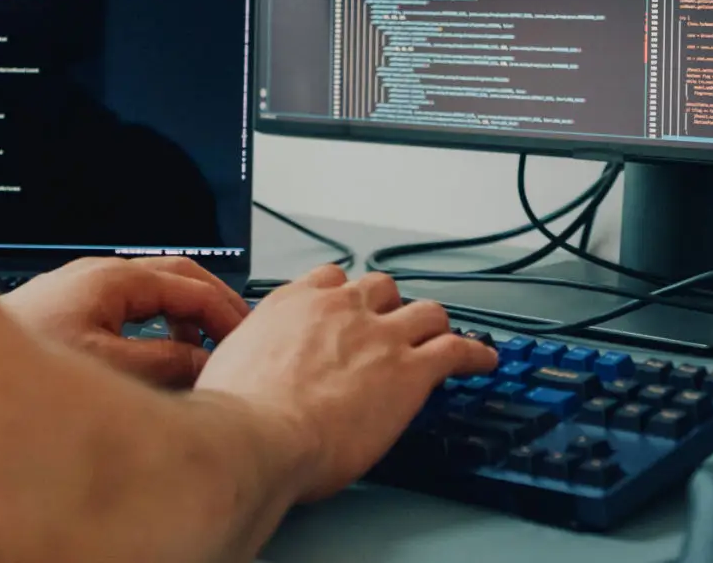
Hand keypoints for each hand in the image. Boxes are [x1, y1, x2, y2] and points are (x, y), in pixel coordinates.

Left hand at [0, 256, 249, 388]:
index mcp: (112, 279)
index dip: (228, 312)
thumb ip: (166, 363)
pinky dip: (157, 327)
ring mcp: (82, 292)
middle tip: (240, 338)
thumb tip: (206, 361)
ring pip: (153, 292)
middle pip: (176, 276)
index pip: (191, 284)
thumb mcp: (110, 369)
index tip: (251, 339)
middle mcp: (97, 277)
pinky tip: (158, 357)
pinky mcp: (68, 312)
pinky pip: (129, 308)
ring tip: (202, 355)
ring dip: (184, 318)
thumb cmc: (22, 363)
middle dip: (213, 305)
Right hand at [192, 266, 498, 501]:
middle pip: (381, 288)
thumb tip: (239, 375)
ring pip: (425, 312)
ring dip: (434, 325)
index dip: (345, 296)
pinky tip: (483, 361)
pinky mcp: (411, 370)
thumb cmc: (237, 412)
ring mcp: (380, 336)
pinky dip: (474, 354)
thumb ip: (248, 358)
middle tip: (393, 325)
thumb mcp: (229, 367)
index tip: (348, 308)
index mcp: (293, 305)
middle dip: (390, 305)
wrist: (258, 433)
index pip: (330, 280)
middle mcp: (340, 309)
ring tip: (443, 336)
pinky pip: (457, 351)